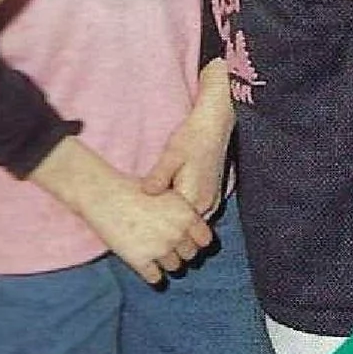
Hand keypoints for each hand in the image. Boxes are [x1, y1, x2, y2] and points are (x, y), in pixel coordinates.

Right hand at [98, 172, 215, 284]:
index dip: (196, 240)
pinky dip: (152, 274)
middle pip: (189, 255)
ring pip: (174, 267)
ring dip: (167, 262)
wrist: (105, 195)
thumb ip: (182, 213)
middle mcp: (177, 234)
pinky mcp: (141, 261)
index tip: (188, 240)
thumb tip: (191, 228)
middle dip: (180, 251)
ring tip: (156, 254)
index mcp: (187, 215)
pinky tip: (146, 266)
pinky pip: (155, 278)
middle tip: (168, 246)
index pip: (205, 240)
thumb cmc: (133, 189)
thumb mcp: (166, 194)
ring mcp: (160, 249)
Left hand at [146, 99, 234, 219]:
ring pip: (190, 222)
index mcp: (194, 198)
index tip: (138, 222)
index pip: (174, 224)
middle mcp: (206, 205)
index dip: (155, 226)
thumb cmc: (191, 138)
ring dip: (174, 221)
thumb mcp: (171, 155)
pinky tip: (167, 207)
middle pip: (183, 227)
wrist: (214, 125)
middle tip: (141, 223)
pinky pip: (196, 214)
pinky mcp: (213, 197)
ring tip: (151, 217)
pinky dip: (182, 214)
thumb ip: (159, 176)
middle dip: (164, 227)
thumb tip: (145, 193)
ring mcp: (212, 202)